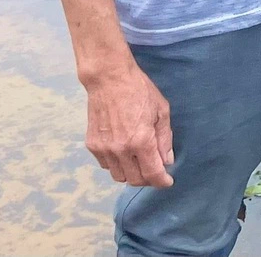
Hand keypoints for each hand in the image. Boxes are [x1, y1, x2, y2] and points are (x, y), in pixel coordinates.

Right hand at [83, 59, 174, 187]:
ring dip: (131, 173)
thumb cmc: (140, 90)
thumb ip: (164, 139)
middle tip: (155, 170)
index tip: (167, 182)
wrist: (109, 79)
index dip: (161, 182)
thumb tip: (167, 161)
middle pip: (135, 180)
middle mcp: (121, 149)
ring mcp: (104, 149)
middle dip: (148, 179)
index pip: (152, 174)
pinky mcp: (92, 145)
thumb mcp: (161, 111)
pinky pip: (106, 165)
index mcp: (141, 141)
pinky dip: (117, 164)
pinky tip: (123, 152)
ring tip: (139, 161)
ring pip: (119, 176)